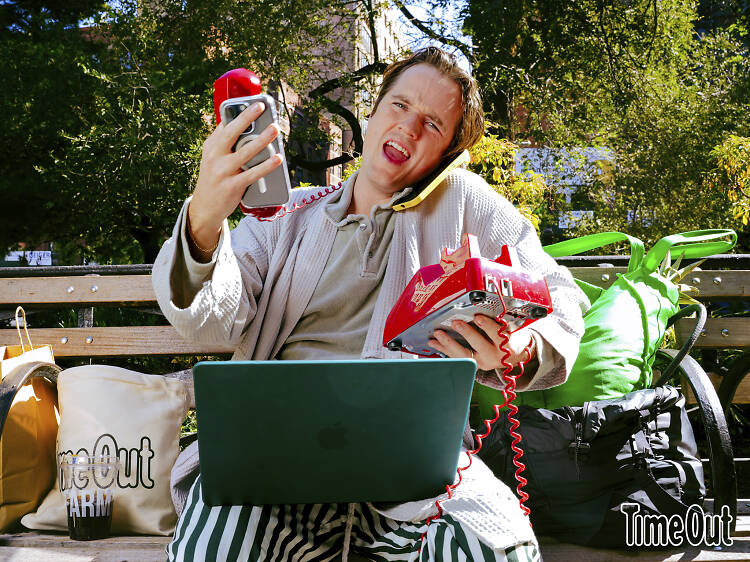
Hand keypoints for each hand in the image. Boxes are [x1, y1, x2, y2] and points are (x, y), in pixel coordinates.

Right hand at [188, 102, 282, 248]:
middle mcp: (215, 157)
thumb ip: (224, 142)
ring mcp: (223, 172)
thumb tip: (238, 122)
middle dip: (246, 118)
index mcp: (211, 146)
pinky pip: (252, 173)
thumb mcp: (213, 157)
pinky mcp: (233, 186)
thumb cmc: (214, 179)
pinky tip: (277, 158)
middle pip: (231, 133)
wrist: (205, 208)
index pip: (224, 125)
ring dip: (261, 140)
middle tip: (261, 107)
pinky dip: (266, 165)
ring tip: (274, 129)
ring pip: (245, 152)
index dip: (237, 111)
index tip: (251, 101)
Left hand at [429, 315, 535, 371]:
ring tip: (438, 334)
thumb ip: (499, 321)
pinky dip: (444, 350)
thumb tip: (484, 309)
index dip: (487, 326)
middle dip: (466, 333)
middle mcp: (493, 356)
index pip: (496, 334)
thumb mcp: (511, 327)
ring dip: (448, 343)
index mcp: (506, 345)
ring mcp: (482, 362)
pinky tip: (435, 343)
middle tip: (456, 323)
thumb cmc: (511, 338)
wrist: (515, 356)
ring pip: (463, 355)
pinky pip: (457, 358)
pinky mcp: (473, 364)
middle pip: (479, 345)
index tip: (477, 317)